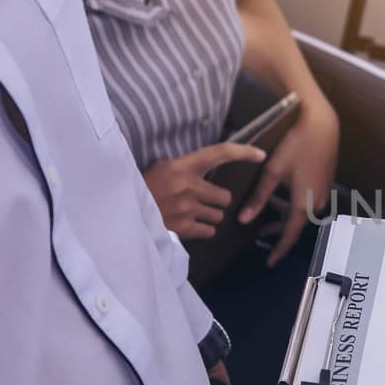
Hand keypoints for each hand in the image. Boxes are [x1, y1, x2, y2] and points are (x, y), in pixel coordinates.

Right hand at [143, 143, 266, 240]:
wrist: (122, 213)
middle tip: (202, 202)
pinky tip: (190, 225)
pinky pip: (209, 231)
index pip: (220, 153)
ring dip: (209, 216)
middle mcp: (188, 186)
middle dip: (217, 201)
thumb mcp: (159, 168)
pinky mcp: (184, 229)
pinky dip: (203, 230)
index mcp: (182, 166)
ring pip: (218, 215)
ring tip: (191, 214)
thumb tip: (202, 167)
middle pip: (224, 196)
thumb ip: (183, 168)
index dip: (243, 153)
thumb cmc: (140, 188)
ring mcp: (187, 209)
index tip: (261, 155)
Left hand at [240, 98, 338, 266]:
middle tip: (260, 237)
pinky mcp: (324, 182)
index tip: (270, 262)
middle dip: (279, 233)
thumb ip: (258, 198)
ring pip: (302, 213)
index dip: (279, 250)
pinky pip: (307, 202)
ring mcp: (322, 192)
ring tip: (266, 219)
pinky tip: (281, 199)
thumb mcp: (273, 172)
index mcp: (303, 204)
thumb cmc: (295, 145)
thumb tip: (244, 220)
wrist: (321, 124)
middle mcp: (316, 203)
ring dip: (285, 219)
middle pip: (296, 225)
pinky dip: (293, 207)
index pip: (290, 235)